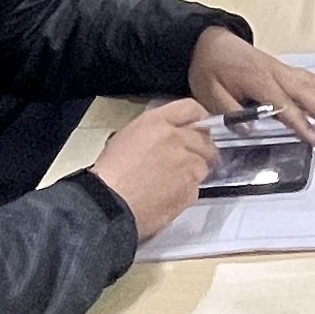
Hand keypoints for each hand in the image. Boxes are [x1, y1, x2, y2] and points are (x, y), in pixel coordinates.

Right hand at [90, 100, 219, 240]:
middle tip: (184, 159)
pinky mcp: (191, 189)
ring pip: (203, 164)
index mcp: (158, 122)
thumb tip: (172, 134)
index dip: (198, 118)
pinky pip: (196, 187)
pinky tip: (167, 195)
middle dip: (199, 148)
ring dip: (193, 171)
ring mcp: (189, 164)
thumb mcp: (128, 137)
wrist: (110, 204)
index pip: (191, 108)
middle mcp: (178, 139)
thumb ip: (157, 131)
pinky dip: (187, 190)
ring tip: (170, 181)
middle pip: (204, 138)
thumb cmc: (110, 173)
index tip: (199, 126)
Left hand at [189, 28, 314, 145]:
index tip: (313, 138)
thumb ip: (228, 112)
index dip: (300, 123)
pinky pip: (307, 76)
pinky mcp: (282, 67)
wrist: (208, 42)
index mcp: (257, 80)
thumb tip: (250, 129)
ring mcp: (280, 68)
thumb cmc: (209, 68)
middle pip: (305, 92)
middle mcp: (274, 73)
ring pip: (311, 81)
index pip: (283, 105)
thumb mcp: (208, 93)